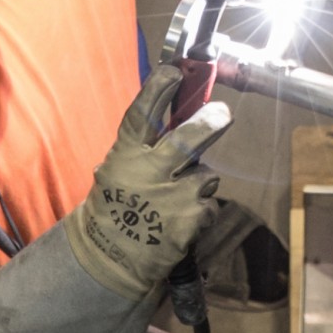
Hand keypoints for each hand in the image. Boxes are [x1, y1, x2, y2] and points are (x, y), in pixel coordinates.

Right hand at [61, 65, 226, 300]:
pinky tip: (179, 221)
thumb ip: (148, 148)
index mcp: (124, 157)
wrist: (110, 261)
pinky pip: (209, 205)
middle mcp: (146, 175)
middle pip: (185, 140)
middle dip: (209, 123)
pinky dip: (201, 211)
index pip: (141, 116)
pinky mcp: (188, 222)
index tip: (174, 71)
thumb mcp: (119, 171)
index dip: (157, 90)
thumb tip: (188, 115)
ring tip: (176, 199)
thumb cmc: (117, 207)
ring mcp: (169, 200)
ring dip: (200, 183)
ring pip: (205, 175)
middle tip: (223, 113)